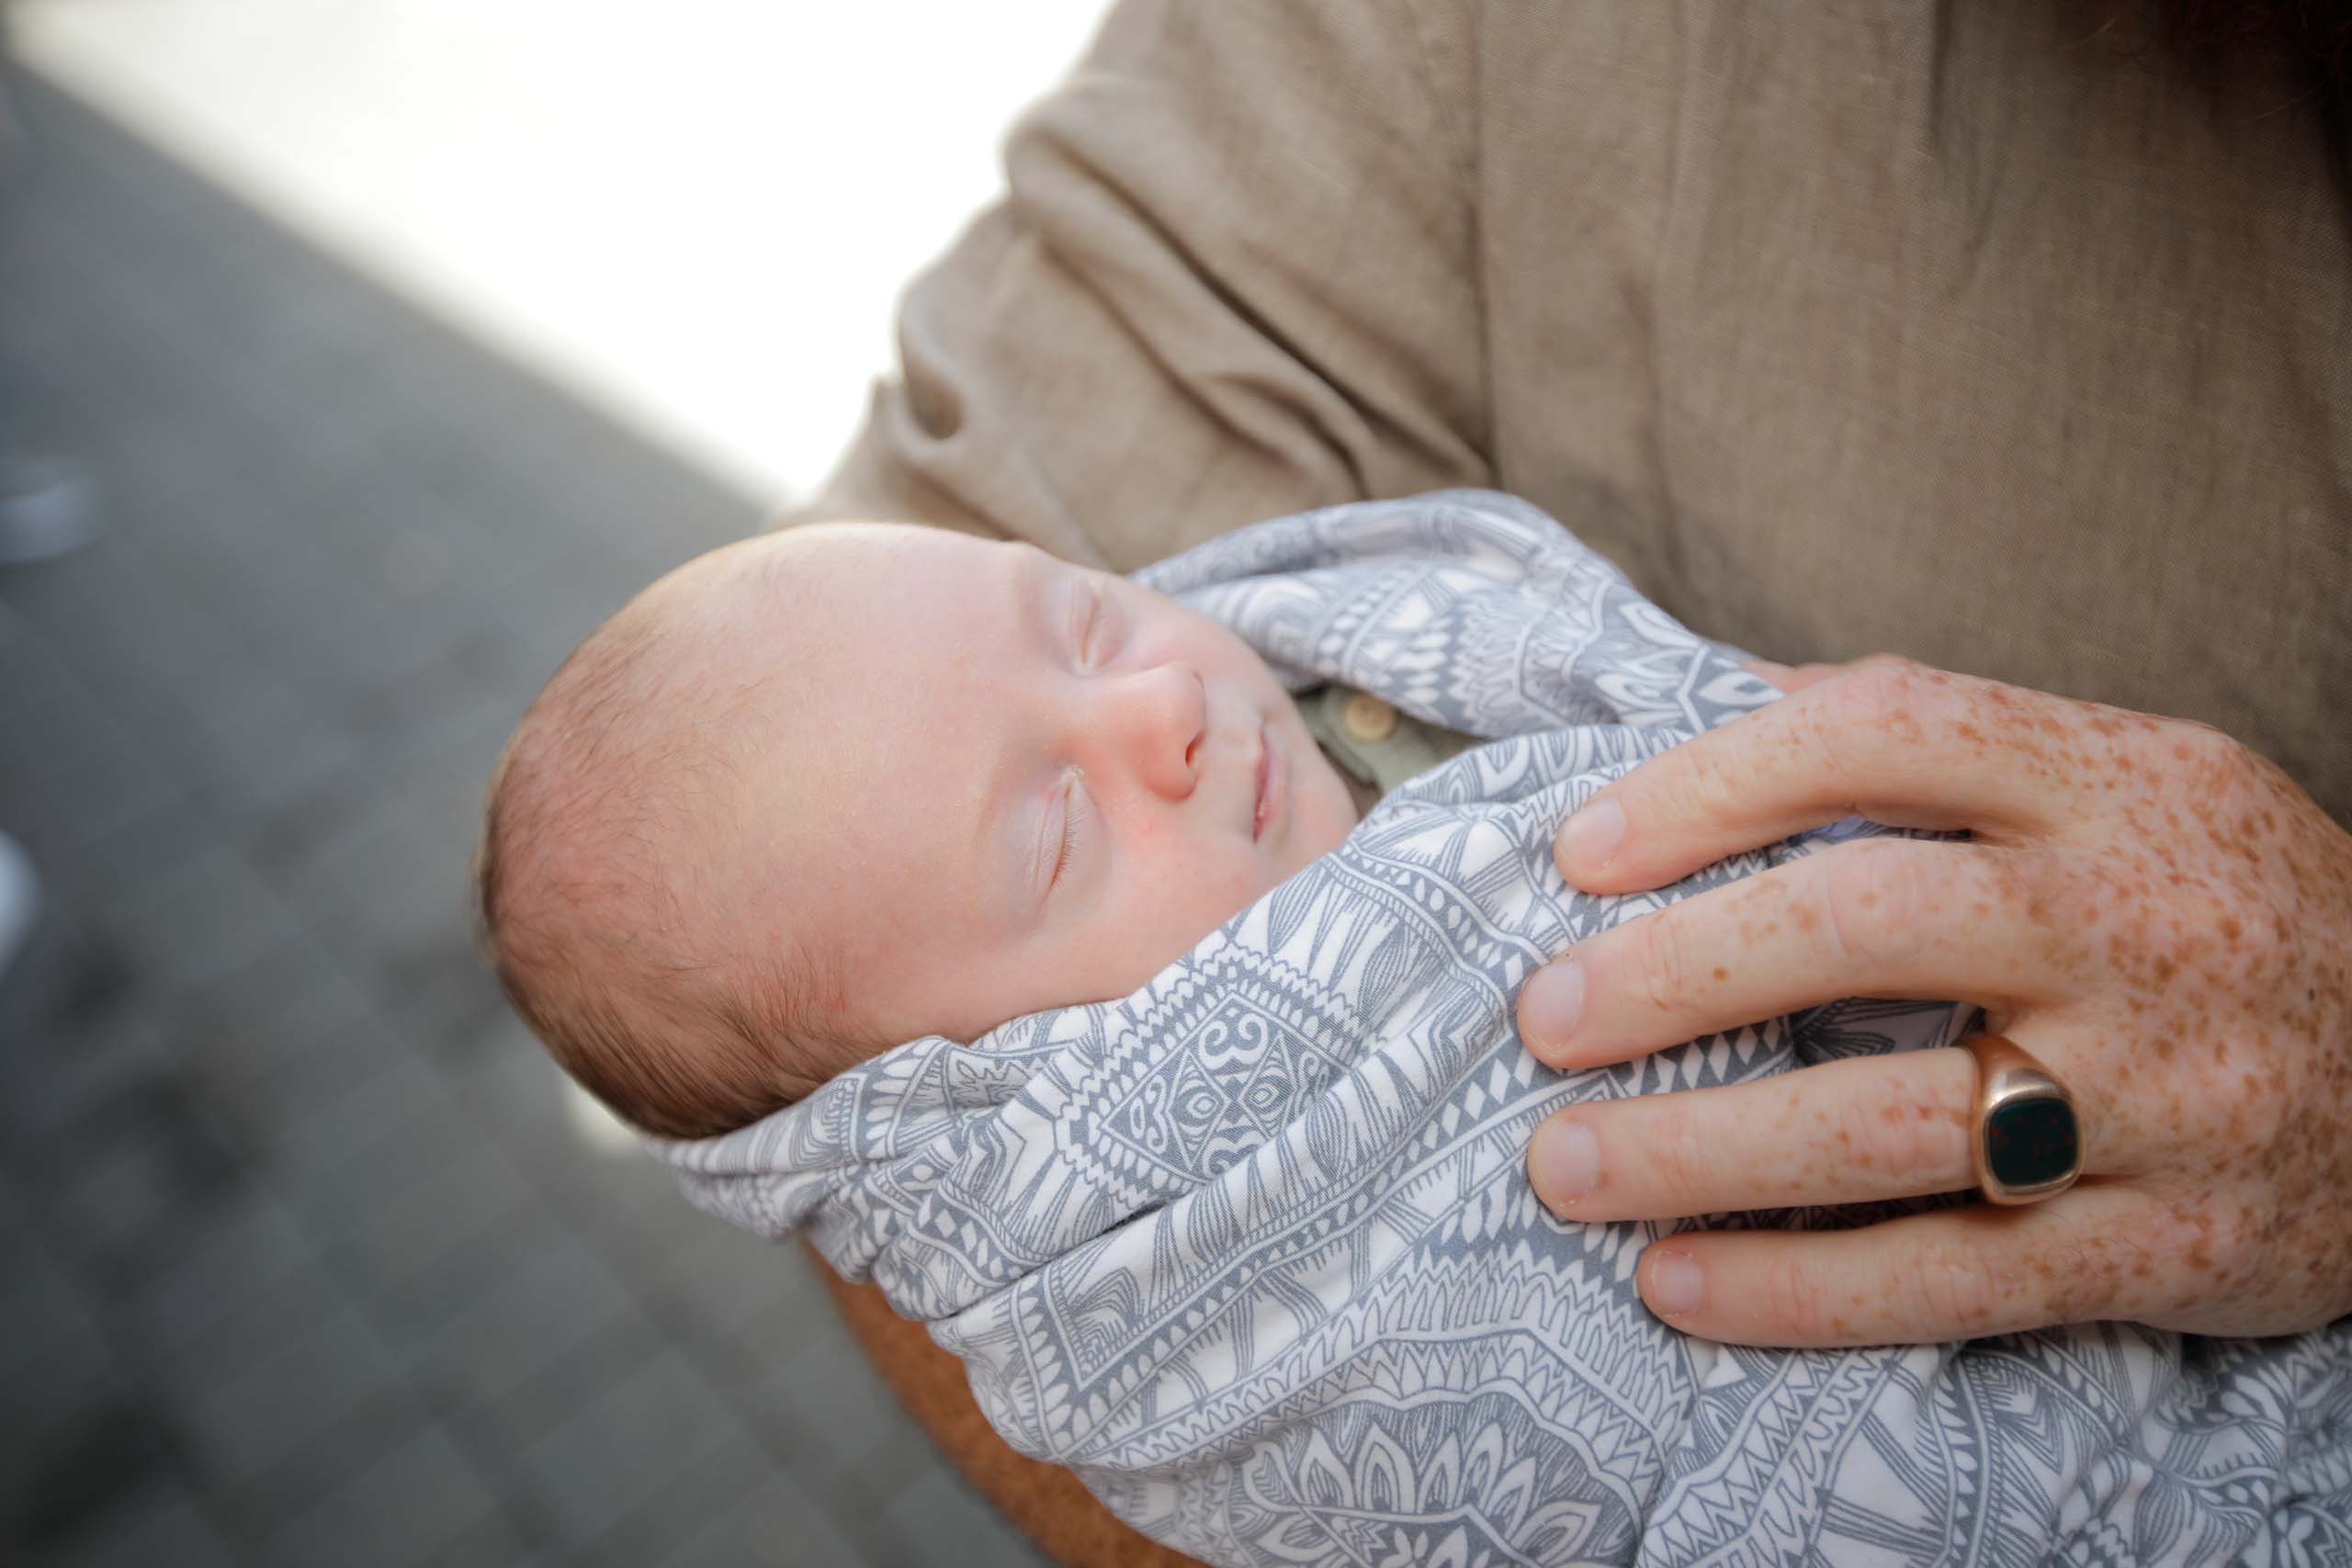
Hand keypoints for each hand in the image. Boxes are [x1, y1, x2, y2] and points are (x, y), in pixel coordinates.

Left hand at [1515, 654, 2351, 1346]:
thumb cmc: (2222, 909)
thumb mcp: (2125, 781)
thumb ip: (1936, 747)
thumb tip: (1716, 695)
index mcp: (2111, 781)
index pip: (1883, 733)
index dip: (1712, 781)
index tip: (1582, 849)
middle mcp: (2133, 927)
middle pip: (1868, 924)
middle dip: (1681, 969)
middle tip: (1544, 1018)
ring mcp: (2160, 1095)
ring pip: (1896, 1120)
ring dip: (1704, 1148)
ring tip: (1567, 1166)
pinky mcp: (2169, 1248)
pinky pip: (1959, 1278)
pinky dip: (1803, 1292)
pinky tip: (1679, 1286)